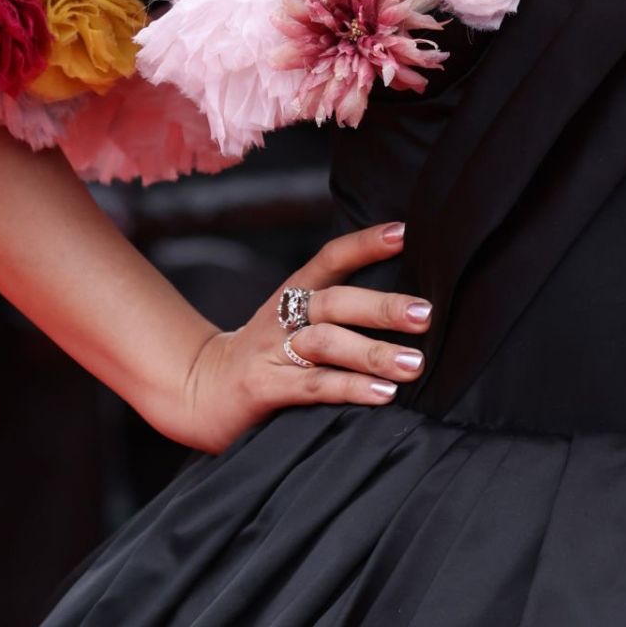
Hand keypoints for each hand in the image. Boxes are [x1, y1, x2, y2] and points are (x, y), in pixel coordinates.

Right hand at [173, 221, 430, 452]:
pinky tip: (383, 394)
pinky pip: (312, 386)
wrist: (199, 390)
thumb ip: (336, 312)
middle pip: (335, 301)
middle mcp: (283, 317)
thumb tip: (404, 305)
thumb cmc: (264, 355)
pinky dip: (350, 388)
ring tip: (414, 364)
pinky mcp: (263, 388)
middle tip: (425, 314)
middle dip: (382, 306)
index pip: (331, 258)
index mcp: (293, 294)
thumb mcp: (294, 322)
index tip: (405, 233)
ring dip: (373, 351)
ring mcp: (271, 351)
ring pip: (326, 342)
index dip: (365, 243)